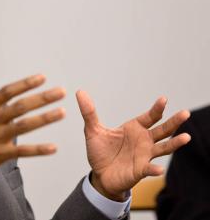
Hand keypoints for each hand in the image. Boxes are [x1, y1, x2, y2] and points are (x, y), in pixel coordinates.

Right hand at [0, 69, 65, 212]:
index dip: (25, 84)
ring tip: (62, 112)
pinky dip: (38, 150)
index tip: (42, 77)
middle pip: (19, 107)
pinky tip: (53, 147)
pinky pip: (22, 152)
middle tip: (60, 91)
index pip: (6, 92)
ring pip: (24, 126)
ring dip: (44, 119)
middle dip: (41, 98)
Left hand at [76, 90, 190, 200]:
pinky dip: (154, 169)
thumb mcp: (92, 130)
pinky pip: (149, 169)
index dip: (157, 108)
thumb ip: (89, 112)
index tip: (164, 99)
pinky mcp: (140, 170)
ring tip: (186, 137)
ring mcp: (144, 156)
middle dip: (174, 122)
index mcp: (135, 128)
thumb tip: (80, 92)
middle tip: (186, 113)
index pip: (150, 116)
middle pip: (163, 130)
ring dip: (175, 143)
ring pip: (164, 148)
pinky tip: (158, 169)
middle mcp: (144, 141)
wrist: (99, 175)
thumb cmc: (100, 152)